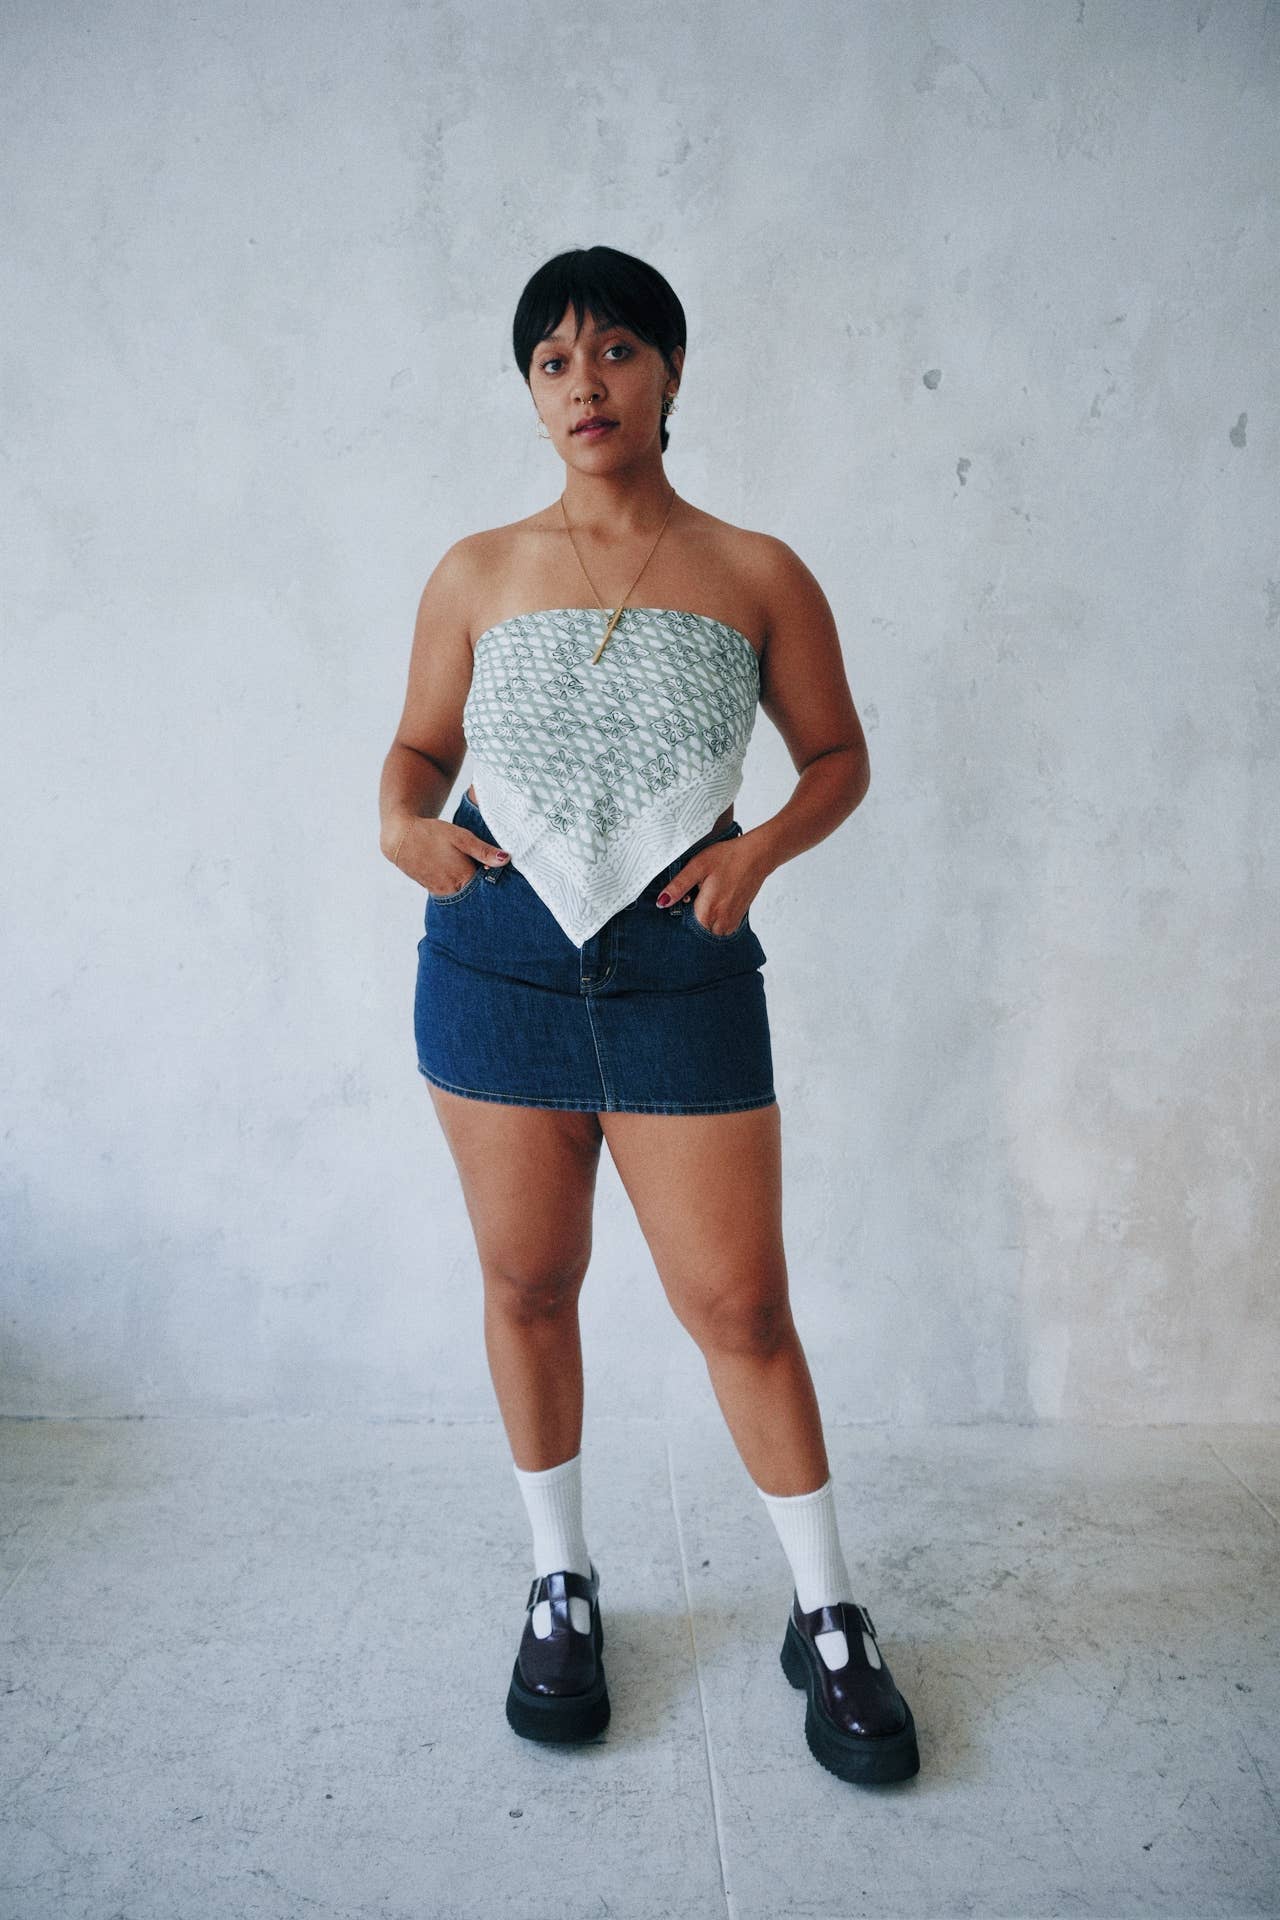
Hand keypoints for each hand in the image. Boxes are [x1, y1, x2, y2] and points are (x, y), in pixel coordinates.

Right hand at [384, 815, 508, 891]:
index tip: (502, 879)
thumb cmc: (432, 833)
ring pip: (460, 895)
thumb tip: (506, 859)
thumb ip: (484, 851)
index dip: (494, 884)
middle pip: (474, 896)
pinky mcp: (430, 890)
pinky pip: (448, 893)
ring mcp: (439, 892)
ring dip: (468, 890)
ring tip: (471, 878)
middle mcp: (451, 890)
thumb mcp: (461, 837)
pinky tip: (456, 876)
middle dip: (482, 890)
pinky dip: (455, 888)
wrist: (400, 836)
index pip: (486, 890)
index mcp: (463, 878)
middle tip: (488, 879)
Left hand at [656, 833, 764, 935]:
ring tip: (705, 897)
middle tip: (694, 897)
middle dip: (690, 919)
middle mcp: (720, 922)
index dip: (678, 916)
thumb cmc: (728, 857)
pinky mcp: (738, 919)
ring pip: (709, 931)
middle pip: (697, 932)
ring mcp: (731, 922)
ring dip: (703, 920)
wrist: (757, 855)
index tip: (682, 902)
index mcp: (707, 911)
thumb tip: (662, 902)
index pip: (684, 928)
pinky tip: (715, 901)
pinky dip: (714, 920)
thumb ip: (679, 886)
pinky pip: (720, 928)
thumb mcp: (698, 866)